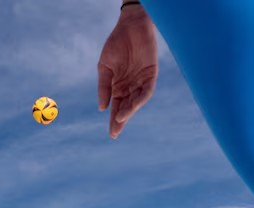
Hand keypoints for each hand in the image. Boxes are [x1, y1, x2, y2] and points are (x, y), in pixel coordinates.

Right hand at [97, 4, 157, 138]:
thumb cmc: (116, 44)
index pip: (116, 107)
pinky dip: (139, 99)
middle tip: (115, 133)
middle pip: (126, 108)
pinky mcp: (151, 74)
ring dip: (129, 111)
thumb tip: (102, 108)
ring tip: (121, 119)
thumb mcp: (105, 67)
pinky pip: (147, 90)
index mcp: (118, 86)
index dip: (114, 120)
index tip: (112, 134)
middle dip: (121, 121)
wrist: (130, 26)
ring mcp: (141, 81)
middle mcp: (130, 86)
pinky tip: (132, 106)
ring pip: (136, 101)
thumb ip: (104, 87)